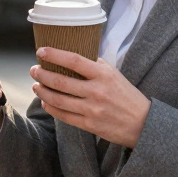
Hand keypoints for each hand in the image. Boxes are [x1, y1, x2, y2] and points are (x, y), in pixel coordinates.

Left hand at [29, 47, 151, 147]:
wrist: (143, 123)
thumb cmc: (126, 95)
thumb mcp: (114, 74)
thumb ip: (94, 65)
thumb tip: (70, 56)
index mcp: (103, 75)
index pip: (73, 60)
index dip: (54, 55)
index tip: (41, 51)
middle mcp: (96, 91)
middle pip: (60, 81)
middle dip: (42, 74)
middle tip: (33, 70)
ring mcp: (92, 109)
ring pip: (58, 100)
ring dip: (42, 91)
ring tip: (36, 85)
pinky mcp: (89, 125)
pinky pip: (63, 116)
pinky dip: (51, 107)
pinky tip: (45, 101)